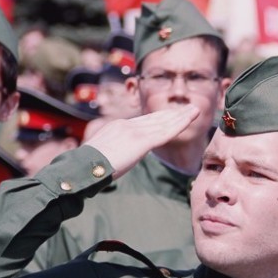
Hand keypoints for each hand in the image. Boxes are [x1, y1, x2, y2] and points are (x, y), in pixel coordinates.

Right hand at [84, 106, 199, 178]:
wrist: (81, 168)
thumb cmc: (87, 168)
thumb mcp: (102, 156)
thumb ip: (114, 153)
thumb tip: (117, 159)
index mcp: (118, 127)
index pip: (144, 121)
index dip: (161, 118)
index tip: (173, 116)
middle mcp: (127, 125)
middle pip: (156, 118)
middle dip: (174, 114)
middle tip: (189, 109)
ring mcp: (134, 131)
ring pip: (164, 123)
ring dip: (182, 116)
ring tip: (195, 110)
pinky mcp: (140, 141)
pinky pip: (165, 132)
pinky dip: (180, 124)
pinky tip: (190, 119)